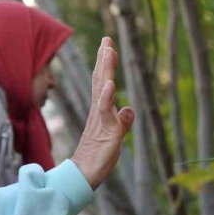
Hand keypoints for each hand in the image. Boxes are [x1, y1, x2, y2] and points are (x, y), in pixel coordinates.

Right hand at [71, 37, 134, 189]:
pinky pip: (105, 111)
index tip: (107, 45)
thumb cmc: (98, 157)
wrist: (84, 176)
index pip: (103, 83)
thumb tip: (129, 109)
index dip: (106, 64)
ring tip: (108, 50)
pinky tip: (111, 83)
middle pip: (101, 80)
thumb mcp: (116, 136)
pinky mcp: (104, 130)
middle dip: (105, 59)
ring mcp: (101, 119)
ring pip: (103, 89)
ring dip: (106, 69)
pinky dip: (108, 96)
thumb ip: (122, 121)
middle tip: (107, 38)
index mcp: (101, 111)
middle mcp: (99, 111)